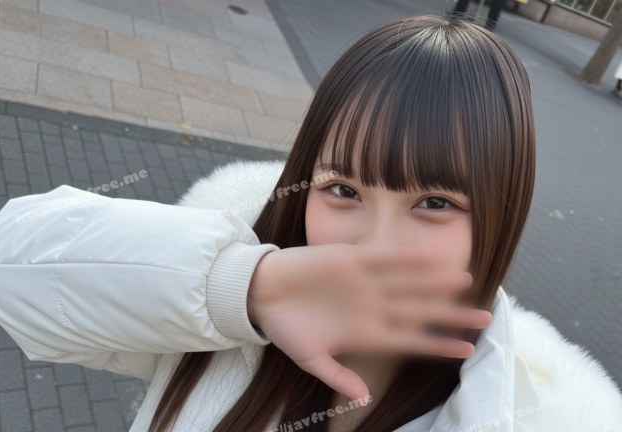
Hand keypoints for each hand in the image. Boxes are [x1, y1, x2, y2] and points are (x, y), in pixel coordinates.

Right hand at [247, 244, 491, 401]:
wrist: (262, 293)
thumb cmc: (285, 328)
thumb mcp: (309, 358)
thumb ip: (337, 375)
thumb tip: (361, 398)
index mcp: (366, 332)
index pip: (411, 339)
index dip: (439, 345)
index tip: (467, 350)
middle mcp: (372, 306)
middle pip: (420, 310)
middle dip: (451, 314)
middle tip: (485, 317)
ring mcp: (364, 282)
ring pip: (409, 282)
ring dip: (436, 282)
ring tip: (465, 280)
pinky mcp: (351, 258)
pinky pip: (384, 258)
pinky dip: (406, 258)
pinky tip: (429, 258)